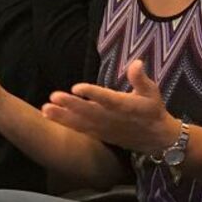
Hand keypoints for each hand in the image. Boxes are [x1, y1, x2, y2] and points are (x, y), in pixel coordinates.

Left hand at [42, 60, 179, 152]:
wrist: (156, 139)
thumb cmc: (152, 110)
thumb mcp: (152, 92)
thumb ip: (141, 78)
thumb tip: (136, 62)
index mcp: (125, 106)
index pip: (107, 99)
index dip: (92, 93)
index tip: (77, 87)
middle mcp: (112, 118)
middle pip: (88, 111)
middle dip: (70, 105)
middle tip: (53, 97)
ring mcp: (103, 128)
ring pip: (81, 122)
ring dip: (62, 116)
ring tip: (45, 109)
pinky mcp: (99, 133)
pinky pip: (80, 129)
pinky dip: (65, 123)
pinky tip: (51, 117)